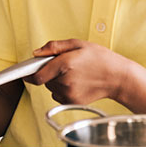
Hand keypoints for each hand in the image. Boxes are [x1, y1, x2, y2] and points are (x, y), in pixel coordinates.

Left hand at [26, 39, 141, 104]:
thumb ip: (54, 47)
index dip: (29, 74)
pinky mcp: (73, 102)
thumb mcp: (78, 44)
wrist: (119, 78)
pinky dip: (62, 89)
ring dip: (56, 81)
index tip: (26, 72)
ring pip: (51, 88)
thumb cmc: (101, 58)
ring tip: (74, 74)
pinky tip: (76, 83)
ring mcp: (69, 93)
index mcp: (65, 64)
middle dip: (48, 73)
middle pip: (44, 80)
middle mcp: (65, 81)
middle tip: (64, 66)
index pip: (37, 76)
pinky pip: (58, 95)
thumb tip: (36, 53)